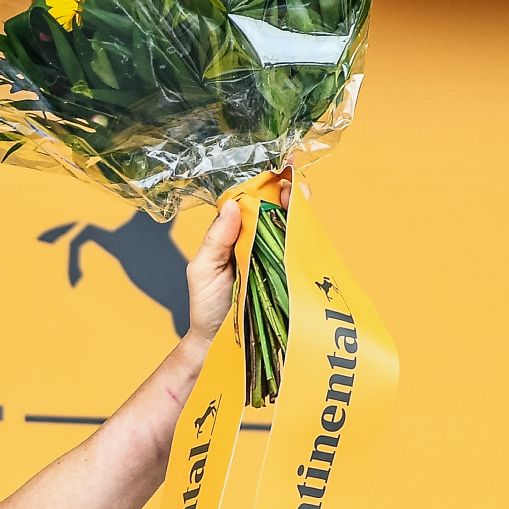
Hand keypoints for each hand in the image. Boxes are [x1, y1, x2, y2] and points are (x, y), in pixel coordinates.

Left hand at [179, 176, 293, 359]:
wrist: (217, 342)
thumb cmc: (206, 305)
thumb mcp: (203, 269)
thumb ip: (216, 238)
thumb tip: (232, 204)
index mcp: (235, 232)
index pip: (252, 199)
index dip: (266, 182)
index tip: (277, 167)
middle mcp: (257, 239)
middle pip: (278, 205)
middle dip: (288, 188)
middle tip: (290, 181)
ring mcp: (275, 254)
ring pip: (292, 222)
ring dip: (298, 205)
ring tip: (296, 195)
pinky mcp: (290, 271)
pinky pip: (300, 247)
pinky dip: (306, 232)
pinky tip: (306, 222)